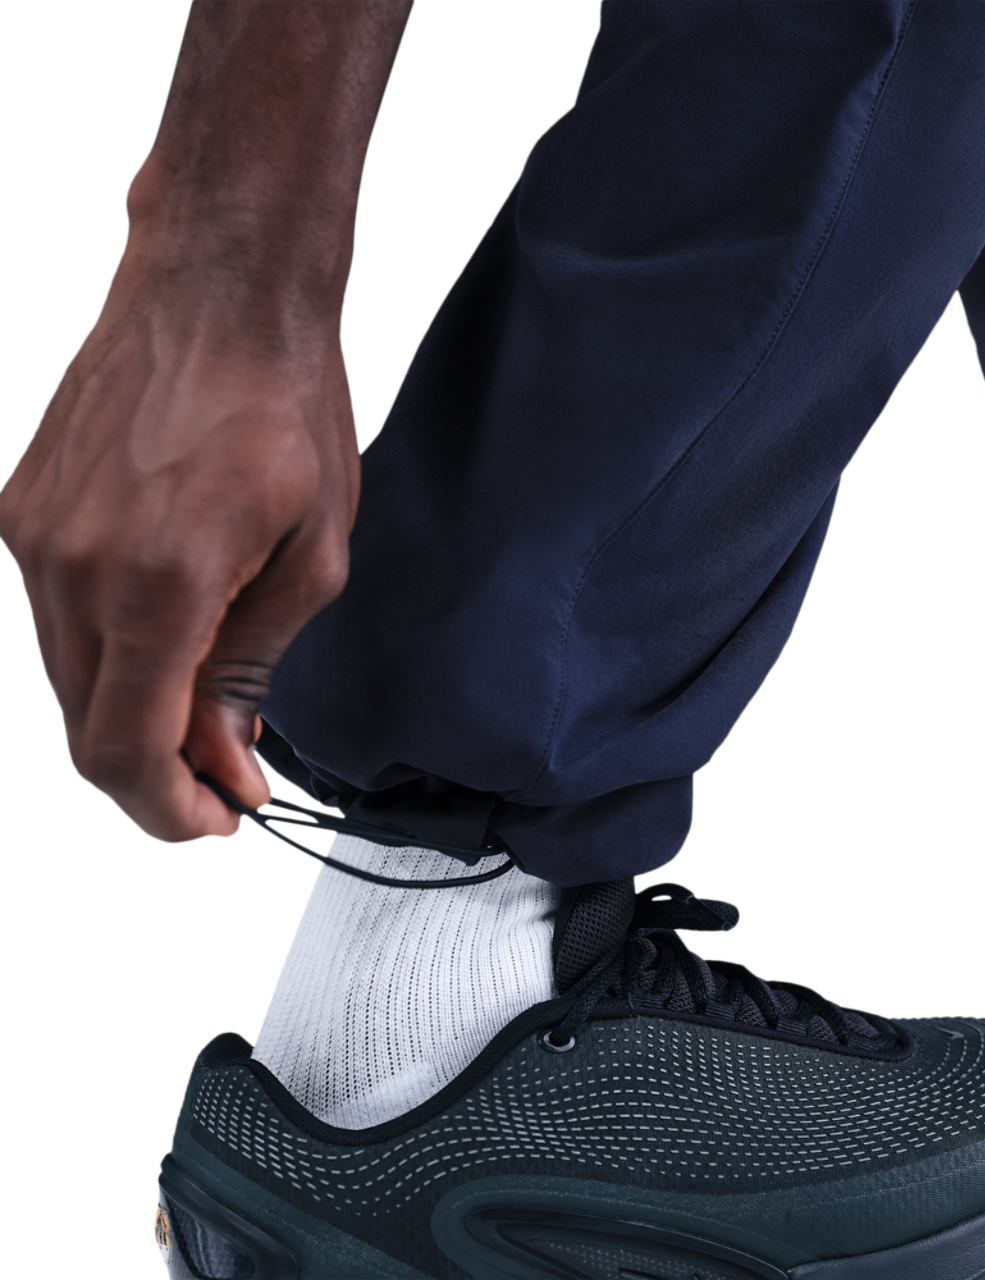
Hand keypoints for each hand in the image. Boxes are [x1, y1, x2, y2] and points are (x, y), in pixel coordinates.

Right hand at [0, 256, 358, 839]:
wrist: (221, 288)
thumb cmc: (285, 408)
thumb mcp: (313, 558)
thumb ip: (253, 671)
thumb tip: (223, 759)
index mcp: (158, 583)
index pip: (126, 751)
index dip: (169, 811)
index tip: (216, 821)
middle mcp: (71, 565)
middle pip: (86, 729)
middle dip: (156, 776)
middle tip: (224, 780)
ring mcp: (32, 534)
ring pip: (66, 680)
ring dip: (131, 715)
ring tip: (207, 710)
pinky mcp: (21, 508)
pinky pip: (55, 619)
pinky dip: (107, 655)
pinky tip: (168, 642)